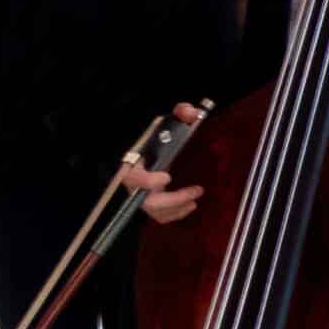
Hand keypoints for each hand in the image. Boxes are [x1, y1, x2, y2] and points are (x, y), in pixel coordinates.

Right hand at [116, 104, 206, 224]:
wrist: (148, 152)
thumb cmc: (155, 139)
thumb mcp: (165, 123)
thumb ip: (179, 115)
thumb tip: (190, 113)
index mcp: (132, 164)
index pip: (133, 178)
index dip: (148, 181)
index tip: (168, 176)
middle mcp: (134, 184)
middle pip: (147, 202)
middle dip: (173, 199)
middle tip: (196, 190)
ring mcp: (142, 196)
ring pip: (155, 212)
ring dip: (177, 209)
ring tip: (195, 200)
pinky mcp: (151, 204)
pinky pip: (161, 216)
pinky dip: (176, 214)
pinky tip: (190, 205)